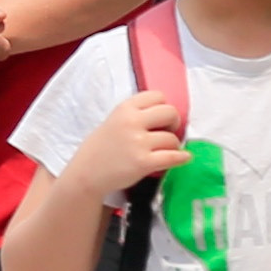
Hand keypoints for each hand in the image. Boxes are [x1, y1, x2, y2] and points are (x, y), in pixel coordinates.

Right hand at [65, 89, 189, 198]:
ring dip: (173, 145)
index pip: (157, 96)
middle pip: (170, 112)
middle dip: (173, 123)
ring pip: (172, 138)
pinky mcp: (143, 163)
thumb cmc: (101, 149)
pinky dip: (181, 158)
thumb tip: (165, 116)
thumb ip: (135, 115)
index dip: (163, 107)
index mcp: (125, 108)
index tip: (160, 119)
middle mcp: (132, 122)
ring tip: (164, 151)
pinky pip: (173, 157)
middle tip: (167, 133)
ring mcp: (138, 143)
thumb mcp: (114, 121)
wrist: (86, 174)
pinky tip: (184, 158)